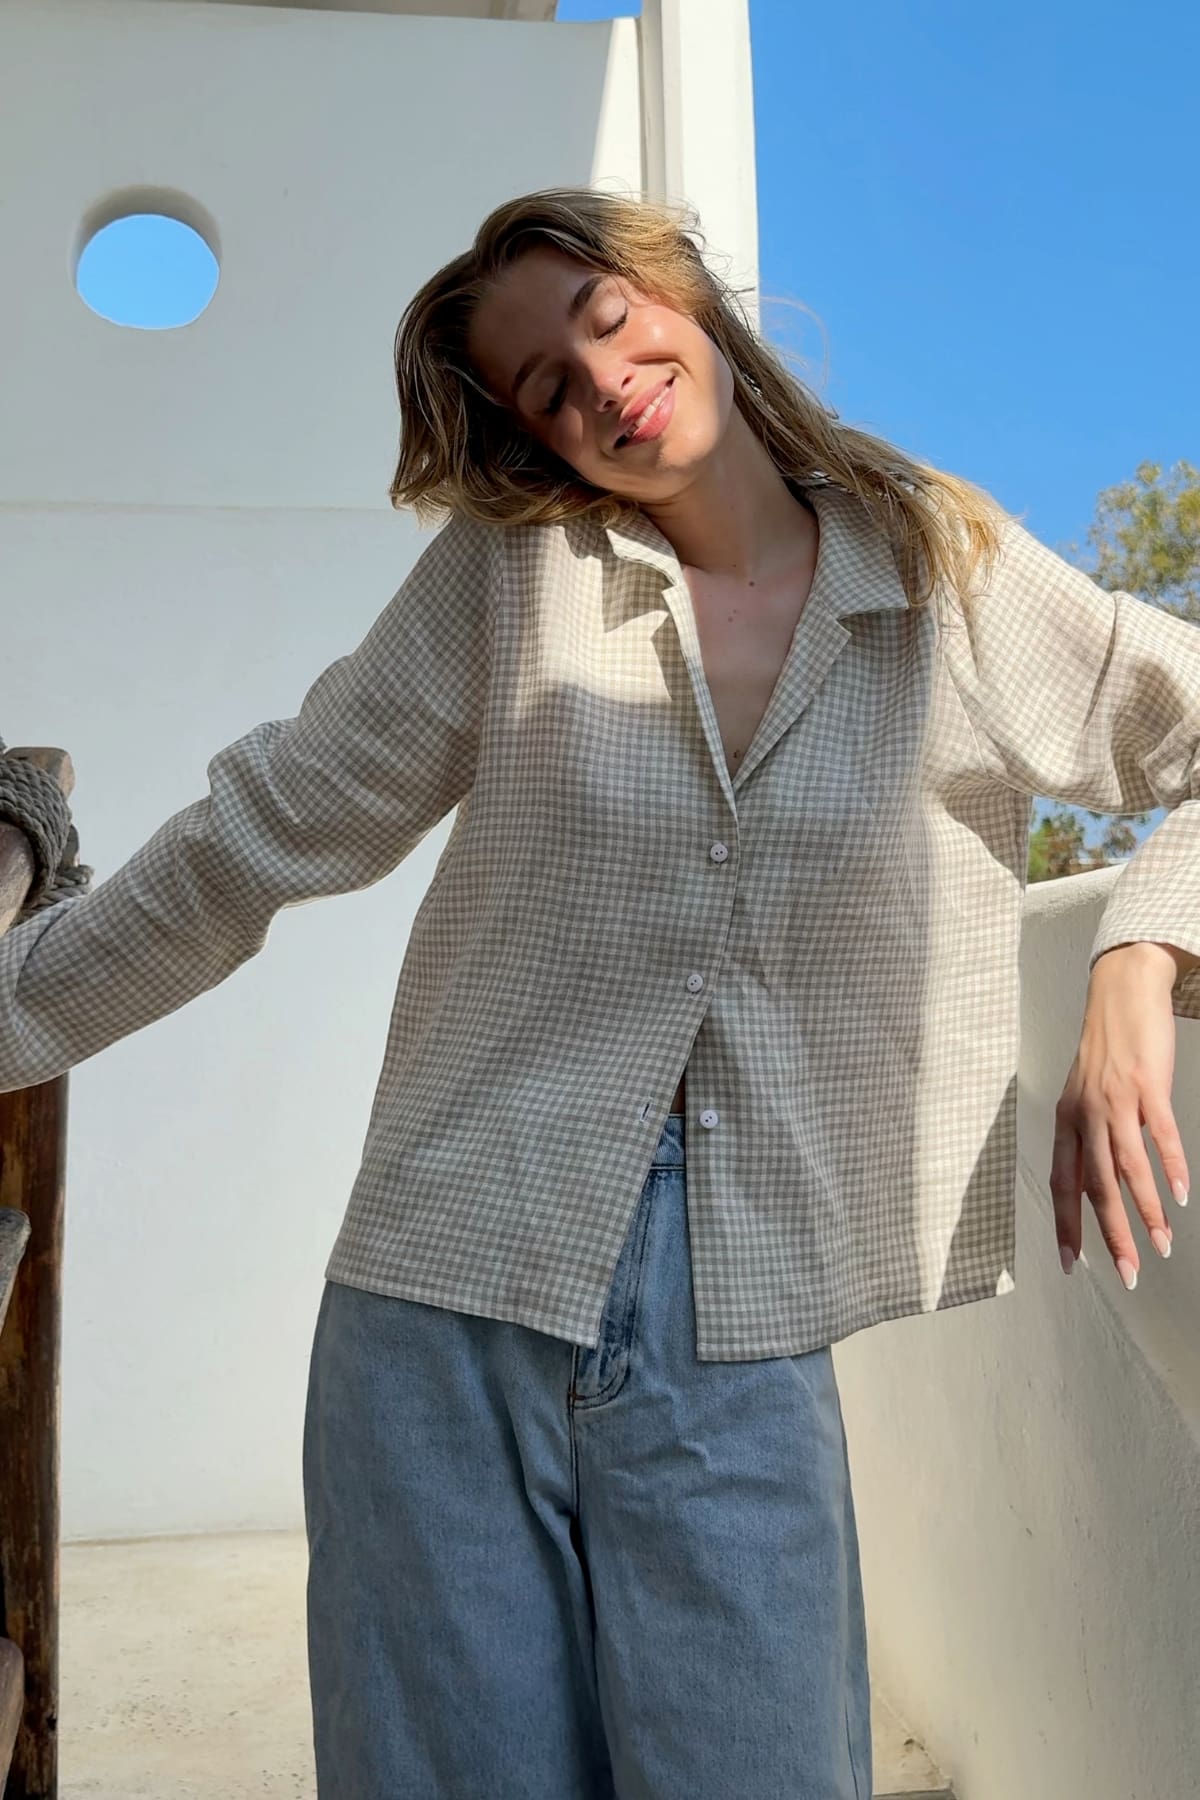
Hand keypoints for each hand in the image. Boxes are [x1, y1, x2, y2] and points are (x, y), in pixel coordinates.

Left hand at [1051, 943, 1189, 1289]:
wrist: (1121, 992)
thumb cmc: (1105, 1050)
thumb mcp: (1084, 1096)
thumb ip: (1089, 1140)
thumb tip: (1096, 1186)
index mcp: (1066, 1121)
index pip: (1062, 1183)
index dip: (1065, 1225)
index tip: (1070, 1265)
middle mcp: (1085, 1114)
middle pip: (1095, 1186)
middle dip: (1112, 1235)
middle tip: (1129, 1274)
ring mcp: (1116, 1100)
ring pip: (1128, 1168)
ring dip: (1146, 1211)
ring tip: (1162, 1245)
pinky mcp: (1147, 1086)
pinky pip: (1160, 1135)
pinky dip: (1172, 1167)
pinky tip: (1183, 1195)